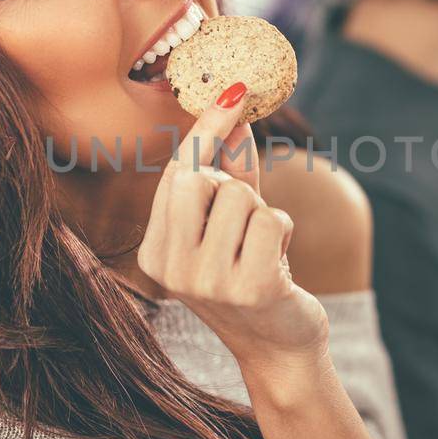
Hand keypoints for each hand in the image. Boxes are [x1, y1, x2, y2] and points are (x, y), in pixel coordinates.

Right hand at [137, 82, 328, 376]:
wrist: (280, 348)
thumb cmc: (253, 273)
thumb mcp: (235, 219)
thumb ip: (231, 167)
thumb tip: (235, 113)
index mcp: (155, 252)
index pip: (176, 174)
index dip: (206, 130)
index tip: (235, 90)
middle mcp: (171, 270)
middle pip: (199, 180)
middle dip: (233, 186)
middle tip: (245, 219)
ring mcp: (208, 283)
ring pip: (239, 197)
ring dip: (262, 214)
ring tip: (261, 249)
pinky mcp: (251, 289)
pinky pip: (271, 220)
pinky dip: (282, 231)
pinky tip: (277, 263)